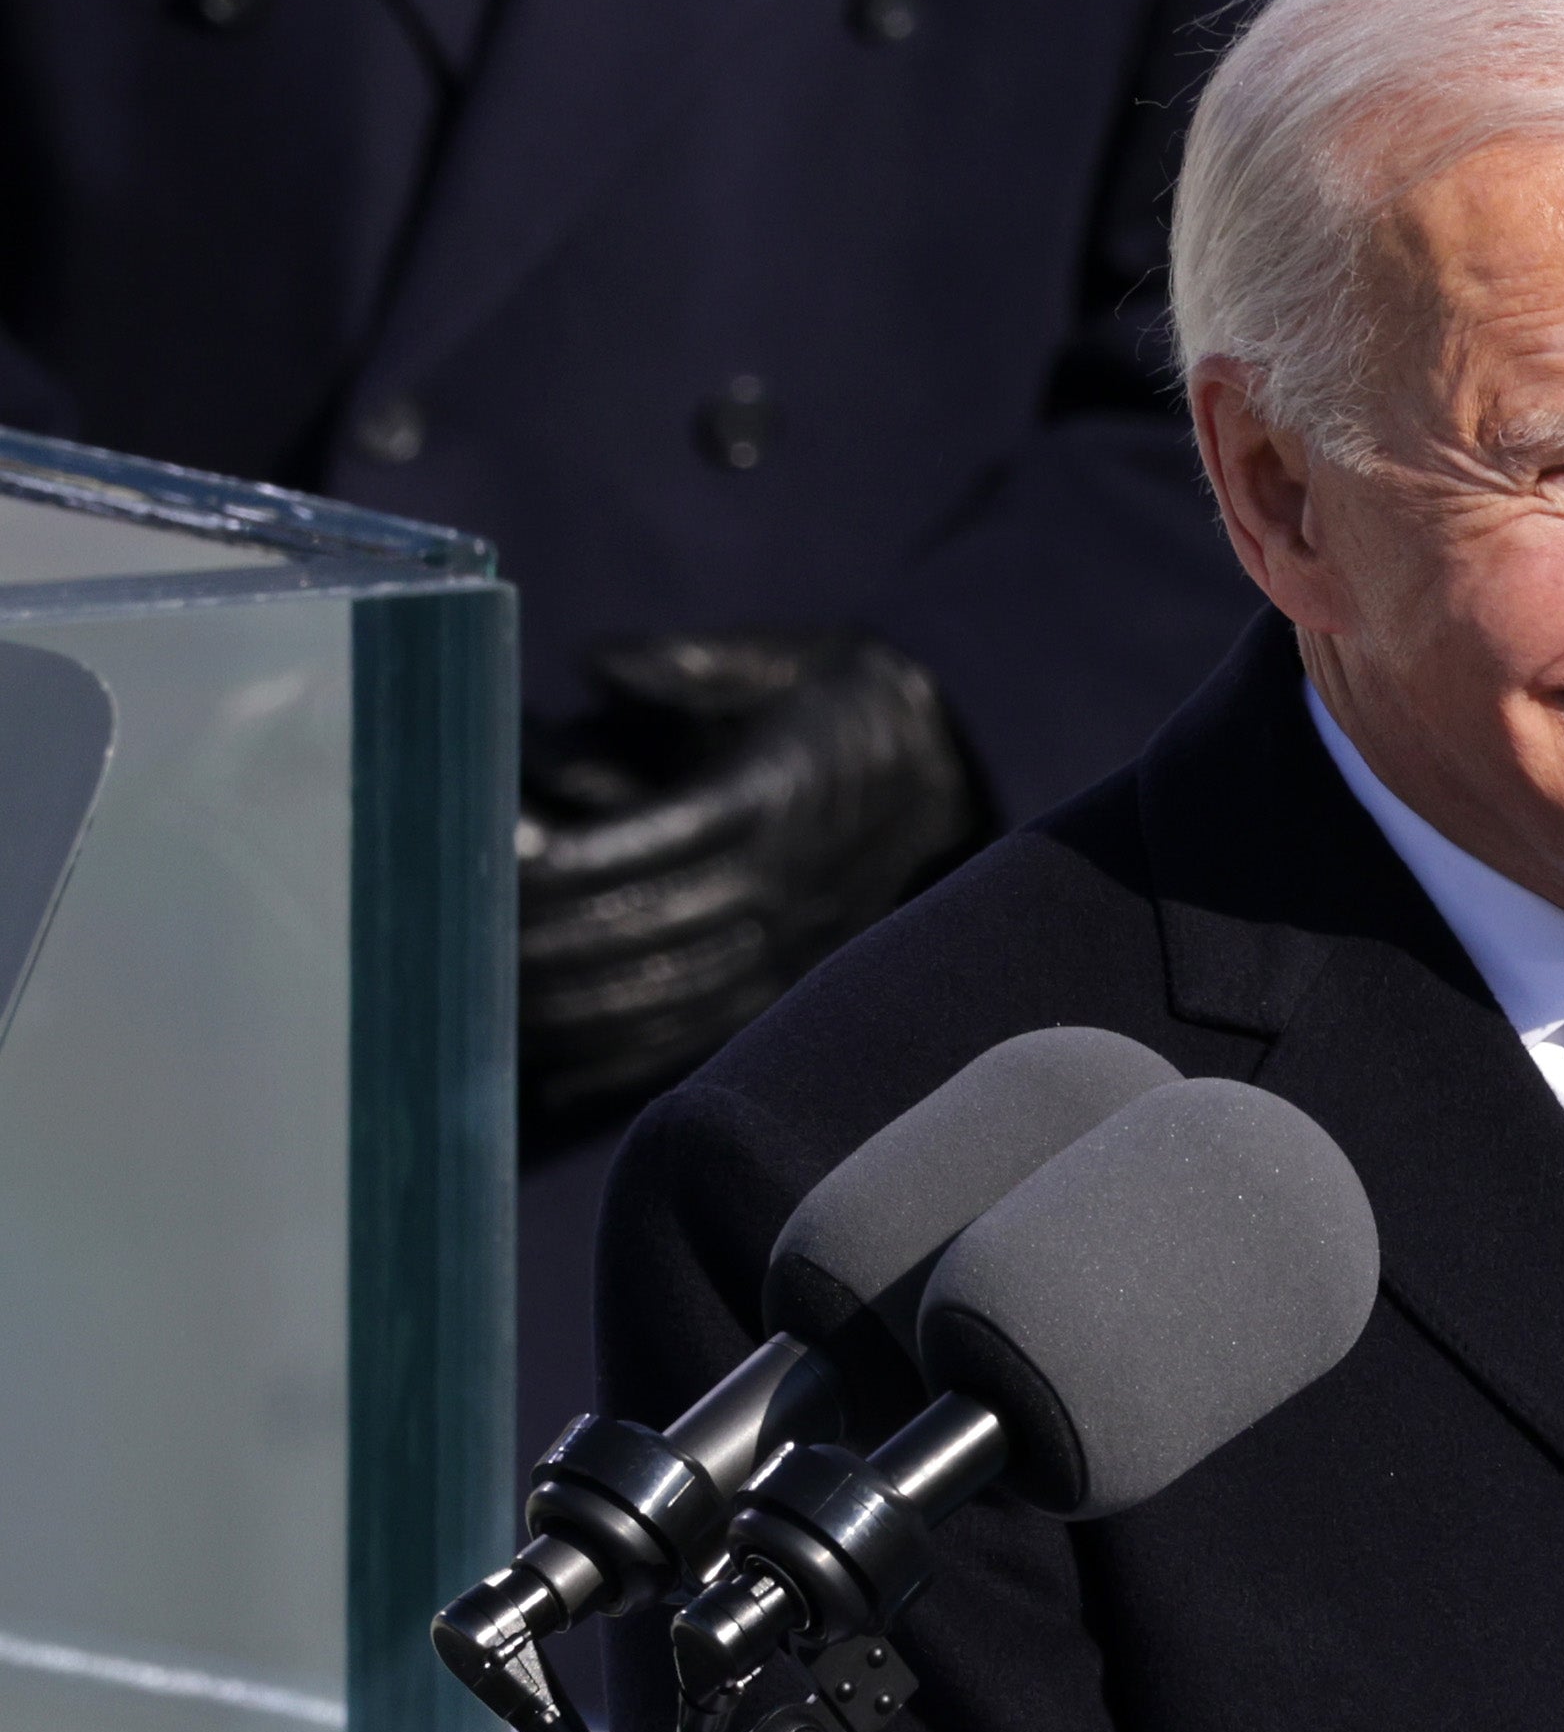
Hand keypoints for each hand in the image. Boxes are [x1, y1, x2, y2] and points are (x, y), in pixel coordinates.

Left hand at [519, 627, 981, 1140]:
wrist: (959, 772)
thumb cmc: (852, 702)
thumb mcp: (790, 659)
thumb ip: (695, 665)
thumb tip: (595, 663)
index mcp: (768, 801)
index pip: (642, 847)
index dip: (553, 864)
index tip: (478, 861)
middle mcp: (776, 885)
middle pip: (638, 934)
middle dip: (534, 945)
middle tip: (436, 943)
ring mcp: (786, 945)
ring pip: (659, 998)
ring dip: (562, 1008)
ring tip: (471, 1005)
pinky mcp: (787, 981)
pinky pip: (696, 1034)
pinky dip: (619, 1058)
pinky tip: (547, 1072)